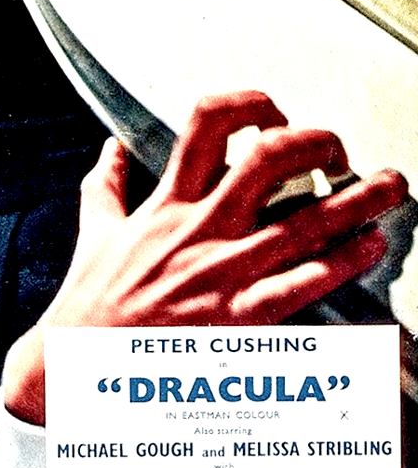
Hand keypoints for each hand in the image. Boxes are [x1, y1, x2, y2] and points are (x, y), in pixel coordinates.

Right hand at [2, 90, 407, 424]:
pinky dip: (344, 261)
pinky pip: (303, 283)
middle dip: (317, 142)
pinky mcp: (238, 316)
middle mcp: (200, 228)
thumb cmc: (90, 301)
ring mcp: (223, 271)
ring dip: (359, 199)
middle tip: (337, 150)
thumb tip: (111, 151)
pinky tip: (368, 247)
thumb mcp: (94, 231)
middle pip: (270, 158)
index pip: (207, 125)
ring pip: (305, 220)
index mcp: (165, 204)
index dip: (250, 104)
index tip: (272, 113)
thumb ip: (106, 186)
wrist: (80, 363)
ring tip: (389, 186)